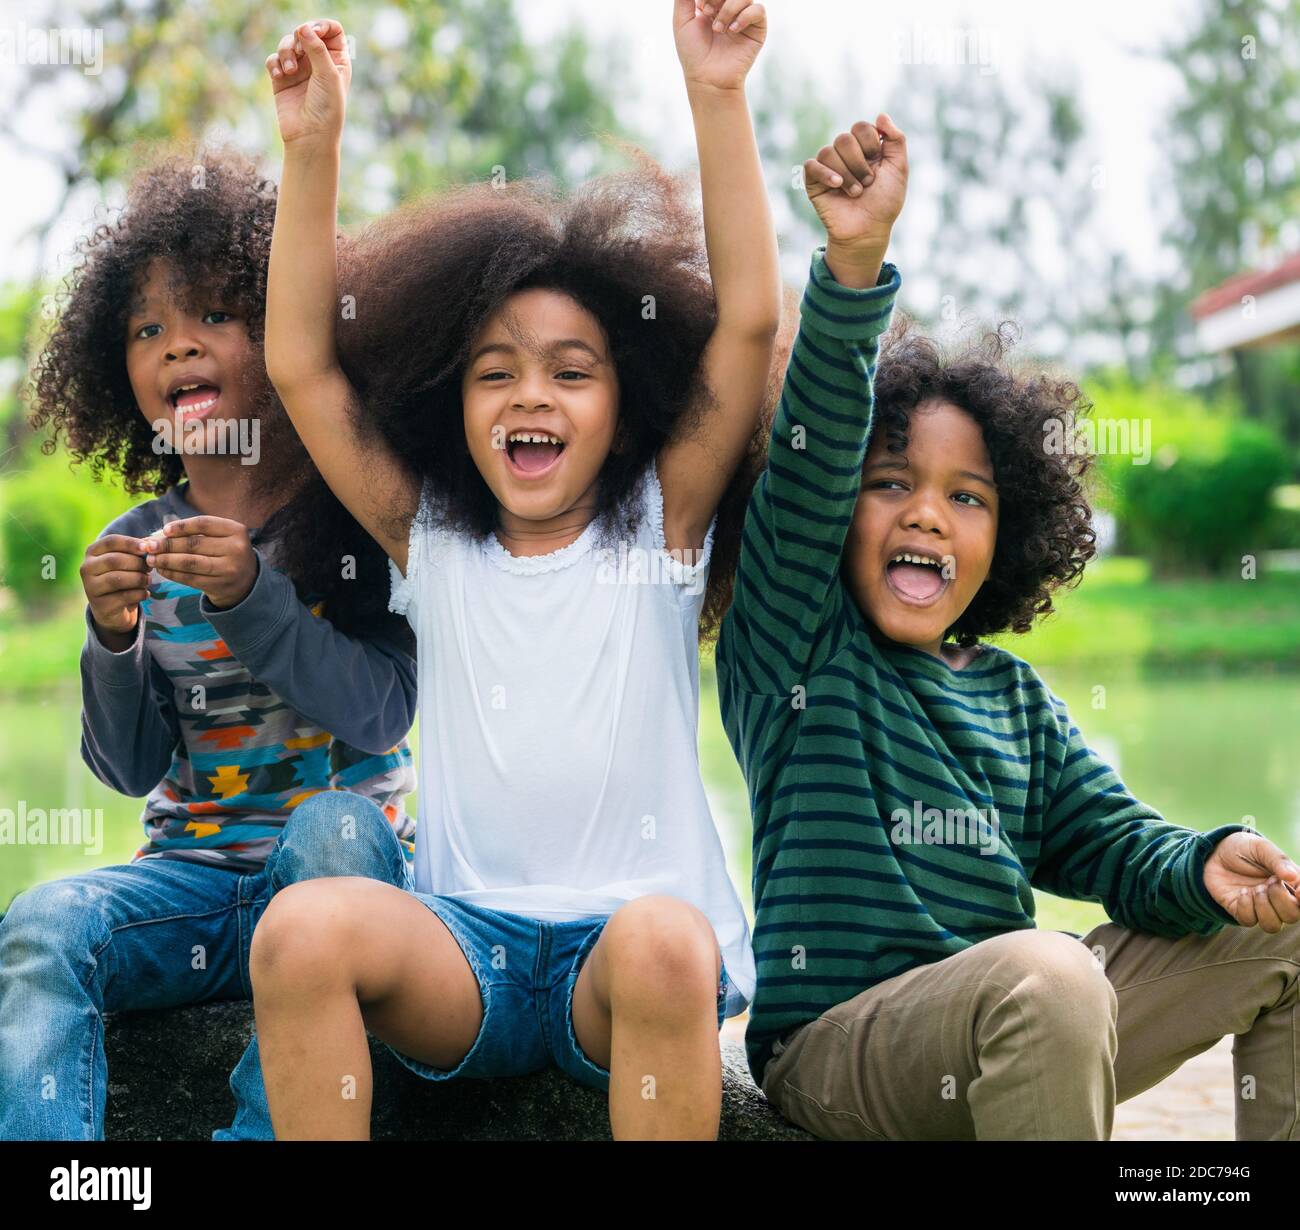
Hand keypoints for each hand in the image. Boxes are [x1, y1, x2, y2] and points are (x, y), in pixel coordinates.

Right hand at [81, 534, 150, 647]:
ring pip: (117, 579)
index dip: (130, 543)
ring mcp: (90, 587)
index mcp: (92, 552)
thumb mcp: (127, 562)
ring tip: (148, 581)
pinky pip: (123, 596)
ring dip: (139, 579)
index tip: (147, 547)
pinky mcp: (100, 604)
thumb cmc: (123, 578)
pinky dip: (139, 594)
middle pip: (115, 560)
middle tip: (149, 568)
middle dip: (137, 563)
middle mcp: (87, 568)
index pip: (111, 541)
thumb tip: (150, 543)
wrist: (114, 609)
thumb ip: (136, 552)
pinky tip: (145, 594)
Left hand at [140, 516, 258, 609]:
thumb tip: (158, 535)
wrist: (246, 582)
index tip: (163, 530)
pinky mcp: (220, 585)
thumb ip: (196, 532)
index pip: (203, 524)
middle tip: (148, 546)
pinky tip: (162, 569)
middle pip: (194, 544)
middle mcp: (236, 549)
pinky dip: (173, 574)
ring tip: (151, 559)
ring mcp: (229, 569)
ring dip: (166, 560)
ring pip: (190, 563)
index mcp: (236, 530)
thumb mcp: (221, 537)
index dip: (181, 526)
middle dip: (167, 545)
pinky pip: (190, 578)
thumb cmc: (226, 553)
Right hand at [266, 17, 350, 146]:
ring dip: (286, 51)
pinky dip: (275, 63)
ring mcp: (300, 70)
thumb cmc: (326, 109)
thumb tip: (304, 27)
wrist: (309, 137)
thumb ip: (317, 48)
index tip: (314, 31)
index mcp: (337, 61)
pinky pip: (274, 59)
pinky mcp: (282, 79)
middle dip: (300, 37)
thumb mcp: (328, 76)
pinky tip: (279, 76)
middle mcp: (318, 63)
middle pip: (305, 32)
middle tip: (300, 50)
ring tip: (289, 70)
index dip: (322, 26)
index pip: (332, 31)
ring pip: (288, 43)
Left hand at [674, 0, 766, 91]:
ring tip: (718, 29)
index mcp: (713, 4)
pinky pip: (758, 9)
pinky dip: (744, 16)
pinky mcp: (757, 29)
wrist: (707, 79)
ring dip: (728, 9)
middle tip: (706, 12)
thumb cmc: (693, 54)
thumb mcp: (682, 21)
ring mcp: (744, 18)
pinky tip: (732, 30)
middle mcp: (730, 8)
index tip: (700, 7)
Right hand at [805, 114, 907, 284]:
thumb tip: (881, 115)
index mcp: (865, 148)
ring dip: (847, 174)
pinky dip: (826, 174)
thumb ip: (896, 139)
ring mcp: (828, 167)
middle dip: (860, 163)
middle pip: (844, 138)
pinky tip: (837, 185)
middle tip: (868, 183)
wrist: (868, 230)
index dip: (870, 143)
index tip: (878, 164)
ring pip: (829, 152)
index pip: (861, 127)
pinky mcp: (814, 182)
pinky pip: (812, 165)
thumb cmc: (885, 203)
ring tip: (856, 193)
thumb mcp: (899, 168)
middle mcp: (845, 155)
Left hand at [1203, 830, 1299, 932]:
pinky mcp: (1240, 911)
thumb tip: (1293, 877)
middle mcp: (1277, 899)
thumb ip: (1278, 860)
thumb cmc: (1242, 848)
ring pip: (1272, 925)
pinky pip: (1249, 921)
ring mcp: (1259, 907)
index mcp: (1289, 884)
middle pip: (1292, 917)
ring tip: (1256, 888)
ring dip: (1264, 907)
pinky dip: (1246, 907)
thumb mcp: (1260, 847)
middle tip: (1269, 882)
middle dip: (1281, 900)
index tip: (1297, 891)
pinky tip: (1242, 892)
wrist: (1213, 853)